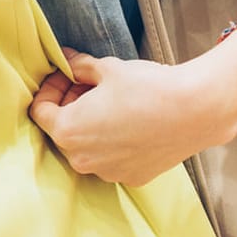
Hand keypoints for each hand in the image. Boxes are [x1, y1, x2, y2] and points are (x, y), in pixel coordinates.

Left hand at [27, 47, 236, 187]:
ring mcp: (109, 172)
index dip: (50, 89)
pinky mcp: (133, 177)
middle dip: (71, 105)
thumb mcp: (105, 68)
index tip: (66, 75)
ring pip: (87, 146)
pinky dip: (113, 141)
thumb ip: (78, 66)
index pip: (41, 111)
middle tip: (88, 84)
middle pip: (63, 130)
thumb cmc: (146, 87)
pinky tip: (129, 121)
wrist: (196, 110)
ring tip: (111, 102)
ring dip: (91, 124)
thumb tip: (64, 59)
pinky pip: (111, 158)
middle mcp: (83, 159)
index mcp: (68, 131)